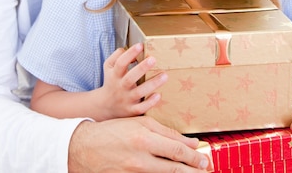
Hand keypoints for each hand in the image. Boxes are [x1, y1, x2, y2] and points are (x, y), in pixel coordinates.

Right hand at [68, 117, 211, 171]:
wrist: (85, 147)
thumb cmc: (114, 130)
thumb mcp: (140, 123)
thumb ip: (165, 133)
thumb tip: (188, 143)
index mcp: (144, 139)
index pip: (176, 150)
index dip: (193, 157)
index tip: (204, 160)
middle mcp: (140, 158)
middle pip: (174, 169)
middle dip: (193, 171)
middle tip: (206, 171)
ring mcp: (134, 172)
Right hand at [100, 43, 167, 117]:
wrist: (105, 106)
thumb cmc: (112, 81)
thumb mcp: (109, 67)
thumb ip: (117, 55)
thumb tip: (133, 49)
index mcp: (115, 74)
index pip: (121, 63)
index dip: (129, 54)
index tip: (140, 46)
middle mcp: (121, 87)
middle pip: (130, 78)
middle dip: (142, 68)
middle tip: (153, 59)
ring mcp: (126, 99)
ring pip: (139, 93)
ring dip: (152, 84)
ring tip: (165, 75)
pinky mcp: (132, 110)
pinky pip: (141, 108)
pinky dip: (150, 102)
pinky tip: (158, 95)